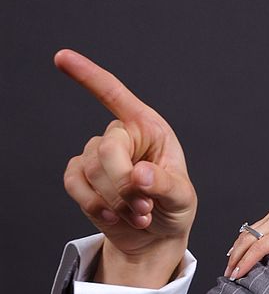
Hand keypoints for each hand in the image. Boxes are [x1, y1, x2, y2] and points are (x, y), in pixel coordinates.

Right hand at [58, 49, 196, 287]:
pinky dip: (96, 205)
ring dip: (116, 200)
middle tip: (145, 207)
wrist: (155, 236)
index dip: (89, 76)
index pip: (116, 96)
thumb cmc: (174, 208)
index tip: (62, 57)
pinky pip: (74, 184)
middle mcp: (122, 136)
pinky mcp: (82, 176)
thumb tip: (140, 175)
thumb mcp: (182, 198)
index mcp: (149, 128)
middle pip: (107, 149)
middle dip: (124, 184)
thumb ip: (164, 185)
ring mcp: (98, 155)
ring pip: (92, 170)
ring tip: (139, 215)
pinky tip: (116, 216)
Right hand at [224, 188, 268, 280]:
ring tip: (230, 266)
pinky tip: (239, 249)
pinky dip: (242, 240)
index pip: (260, 246)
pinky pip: (252, 227)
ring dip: (236, 249)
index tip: (238, 275)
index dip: (246, 262)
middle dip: (235, 258)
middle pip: (247, 239)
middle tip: (229, 275)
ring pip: (247, 232)